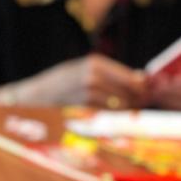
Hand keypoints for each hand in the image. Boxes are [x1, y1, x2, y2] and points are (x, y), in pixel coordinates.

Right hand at [11, 55, 147, 109]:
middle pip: (129, 92)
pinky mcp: (84, 109)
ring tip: (126, 111)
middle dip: (137, 100)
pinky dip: (114, 117)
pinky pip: (108, 115)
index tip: (146, 92)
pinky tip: (112, 116)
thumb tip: (140, 78)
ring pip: (120, 105)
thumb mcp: (83, 70)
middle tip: (140, 104)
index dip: (142, 87)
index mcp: (95, 63)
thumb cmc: (60, 83)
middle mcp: (93, 76)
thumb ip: (110, 73)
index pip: (131, 77)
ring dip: (127, 110)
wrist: (34, 96)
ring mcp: (88, 94)